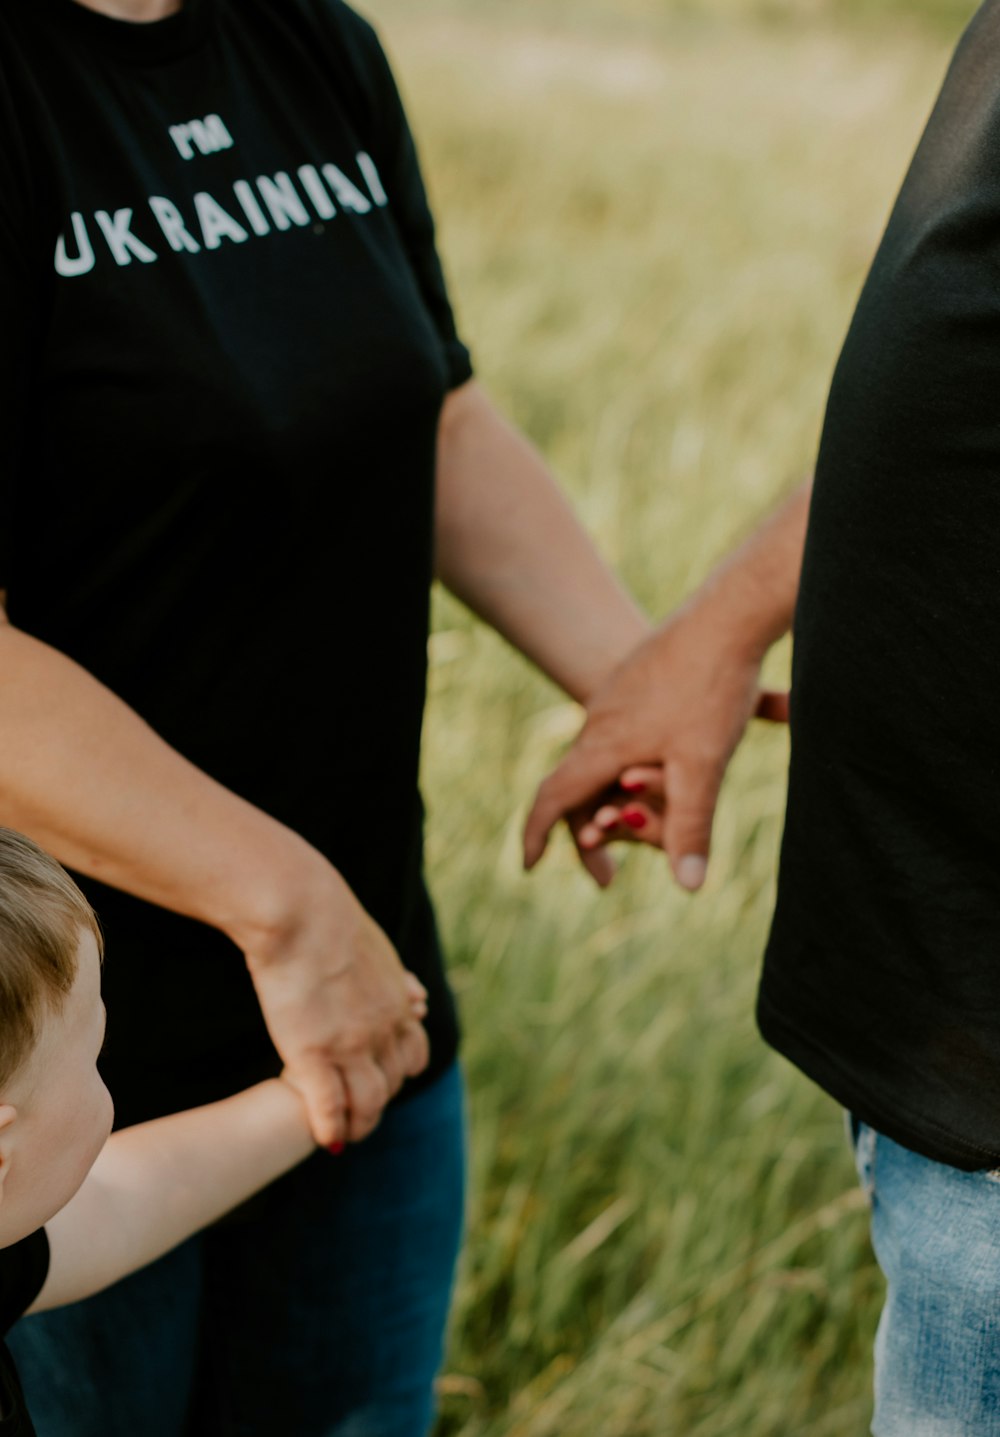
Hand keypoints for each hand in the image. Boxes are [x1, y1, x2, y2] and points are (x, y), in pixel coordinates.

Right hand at [241, 854, 429, 1147]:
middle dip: (378, 1102)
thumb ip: (398, 981)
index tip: (380, 1079)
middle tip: (359, 1114)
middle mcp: (383, 1029)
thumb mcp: (378, 950)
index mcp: (397, 1003)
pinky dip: (329, 1127)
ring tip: (344, 1136)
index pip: (413, 1055)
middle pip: (392, 1084)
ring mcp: (350, 1045)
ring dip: (358, 1126)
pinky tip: (324, 1137)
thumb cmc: (327, 919)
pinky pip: (327, 1108)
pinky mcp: (313, 1054)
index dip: (397, 1072)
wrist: (300, 910)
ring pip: (367, 1105)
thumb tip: (421, 999)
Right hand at [524, 598, 787, 890]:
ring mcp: (618, 698)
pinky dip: (629, 768)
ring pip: (601, 759)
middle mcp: (600, 721)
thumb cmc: (710, 688)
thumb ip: (691, 826)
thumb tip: (687, 887)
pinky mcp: (639, 682)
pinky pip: (621, 735)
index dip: (538, 834)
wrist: (727, 615)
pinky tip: (657, 772)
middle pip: (577, 785)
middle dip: (588, 833)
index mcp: (604, 744)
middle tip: (609, 872)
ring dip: (613, 800)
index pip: (555, 798)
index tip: (530, 865)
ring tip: (639, 827)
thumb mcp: (703, 765)